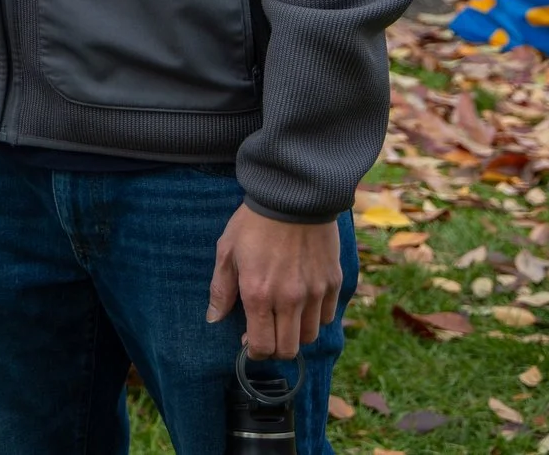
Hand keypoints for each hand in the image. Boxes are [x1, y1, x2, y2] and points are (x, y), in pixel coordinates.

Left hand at [206, 206, 341, 358]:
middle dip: (275, 349)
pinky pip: (327, 317)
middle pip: (289, 349)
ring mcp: (315, 292)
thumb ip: (221, 289)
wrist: (293, 197)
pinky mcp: (334, 283)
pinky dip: (315, 318)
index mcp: (258, 293)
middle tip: (267, 334)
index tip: (249, 342)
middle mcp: (289, 299)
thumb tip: (214, 319)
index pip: (262, 346)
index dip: (254, 351)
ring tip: (284, 318)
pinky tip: (303, 303)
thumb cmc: (253, 223)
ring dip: (296, 334)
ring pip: (311, 337)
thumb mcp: (226, 251)